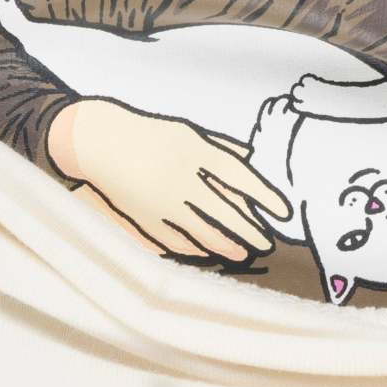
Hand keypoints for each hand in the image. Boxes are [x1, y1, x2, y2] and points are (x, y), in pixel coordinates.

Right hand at [49, 98, 292, 262]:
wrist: (102, 144)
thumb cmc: (151, 136)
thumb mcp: (190, 134)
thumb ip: (222, 149)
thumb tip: (254, 161)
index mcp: (195, 153)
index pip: (239, 177)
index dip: (265, 196)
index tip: (284, 212)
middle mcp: (183, 181)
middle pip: (226, 214)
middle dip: (250, 232)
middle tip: (268, 244)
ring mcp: (164, 205)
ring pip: (204, 234)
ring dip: (228, 245)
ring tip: (244, 251)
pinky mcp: (147, 221)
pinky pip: (178, 242)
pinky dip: (197, 249)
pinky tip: (210, 252)